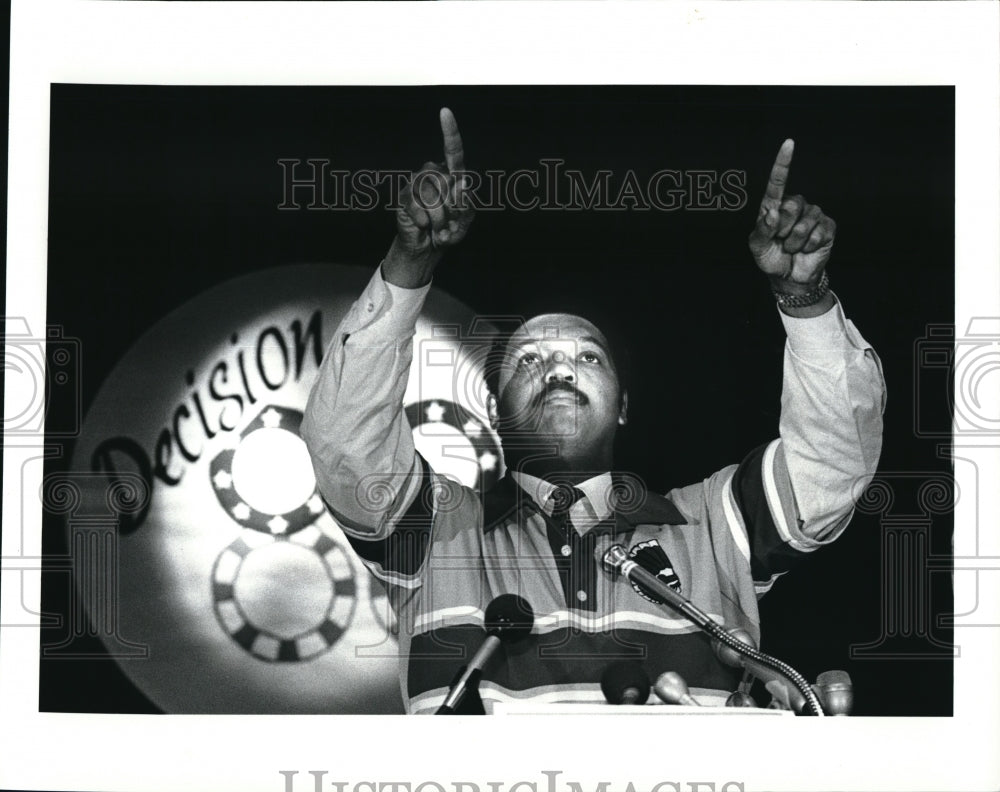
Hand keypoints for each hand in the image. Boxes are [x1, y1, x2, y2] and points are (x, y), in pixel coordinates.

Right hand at [383, 108, 473, 287]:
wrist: (428, 248)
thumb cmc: (450, 231)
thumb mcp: (465, 222)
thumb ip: (467, 204)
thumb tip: (462, 182)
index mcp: (453, 175)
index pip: (453, 150)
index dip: (450, 131)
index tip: (445, 111)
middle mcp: (434, 174)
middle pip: (446, 182)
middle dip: (451, 209)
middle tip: (449, 223)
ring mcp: (418, 183)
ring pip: (432, 195)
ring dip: (439, 218)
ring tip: (437, 227)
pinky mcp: (405, 196)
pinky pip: (417, 206)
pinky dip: (424, 221)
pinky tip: (423, 225)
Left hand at [748, 140, 835, 290]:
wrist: (790, 276)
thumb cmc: (770, 258)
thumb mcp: (757, 247)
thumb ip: (762, 230)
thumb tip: (773, 212)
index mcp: (774, 206)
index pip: (778, 182)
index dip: (783, 163)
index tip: (789, 143)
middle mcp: (794, 206)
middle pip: (790, 207)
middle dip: (783, 230)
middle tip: (781, 241)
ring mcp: (812, 215)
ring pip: (804, 224)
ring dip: (795, 242)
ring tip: (792, 247)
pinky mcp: (827, 226)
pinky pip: (818, 233)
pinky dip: (809, 246)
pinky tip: (806, 249)